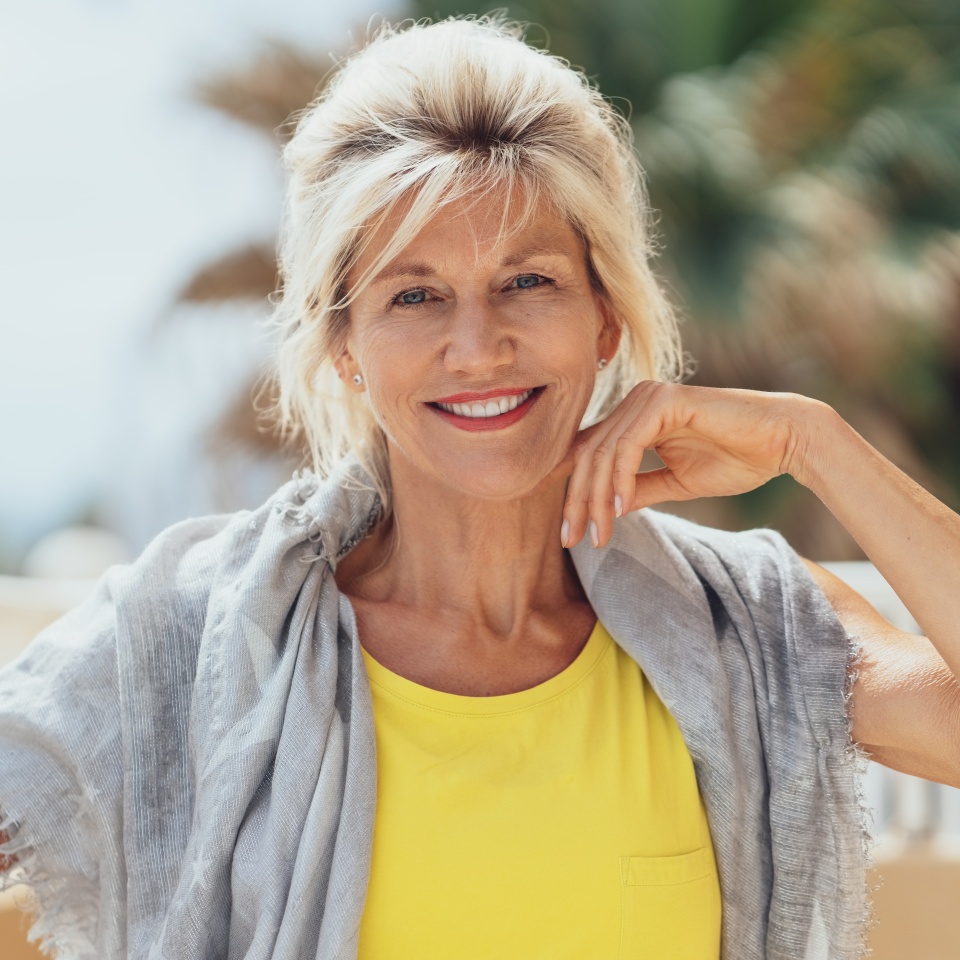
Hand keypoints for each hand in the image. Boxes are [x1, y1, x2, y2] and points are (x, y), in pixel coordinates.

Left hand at [553, 381, 818, 547]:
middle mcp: (635, 402)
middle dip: (577, 501)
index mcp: (634, 418)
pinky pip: (629, 445)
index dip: (574, 493)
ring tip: (598, 533)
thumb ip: (638, 489)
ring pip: (603, 452)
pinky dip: (621, 479)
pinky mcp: (665, 401)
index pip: (589, 455)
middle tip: (572, 539)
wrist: (783, 441)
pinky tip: (621, 508)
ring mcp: (648, 397)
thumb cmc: (736, 458)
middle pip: (587, 454)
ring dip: (596, 498)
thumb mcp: (675, 482)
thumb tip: (604, 508)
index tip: (569, 534)